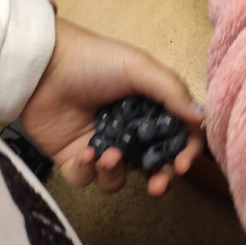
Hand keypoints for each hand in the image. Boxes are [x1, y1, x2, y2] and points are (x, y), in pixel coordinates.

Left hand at [21, 18, 204, 196]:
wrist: (43, 67)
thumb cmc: (94, 60)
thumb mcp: (138, 67)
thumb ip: (170, 91)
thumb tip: (201, 117)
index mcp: (148, 103)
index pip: (177, 133)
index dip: (185, 151)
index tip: (182, 165)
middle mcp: (129, 127)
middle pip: (153, 162)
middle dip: (159, 177)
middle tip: (157, 184)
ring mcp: (101, 144)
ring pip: (120, 176)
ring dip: (117, 172)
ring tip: (106, 155)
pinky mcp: (73, 158)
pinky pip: (87, 179)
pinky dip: (87, 172)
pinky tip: (83, 154)